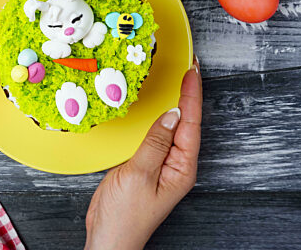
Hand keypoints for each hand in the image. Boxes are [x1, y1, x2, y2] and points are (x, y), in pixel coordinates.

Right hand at [85, 57, 201, 249]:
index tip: (191, 72)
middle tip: (190, 68)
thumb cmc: (124, 215)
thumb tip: (170, 114)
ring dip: (176, 103)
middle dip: (189, 95)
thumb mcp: (139, 174)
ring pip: (173, 128)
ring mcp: (162, 165)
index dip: (191, 96)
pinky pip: (157, 136)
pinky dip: (158, 118)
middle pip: (186, 123)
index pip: (190, 124)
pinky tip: (158, 108)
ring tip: (180, 80)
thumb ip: (155, 143)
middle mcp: (176, 165)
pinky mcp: (147, 165)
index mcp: (181, 168)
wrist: (109, 237)